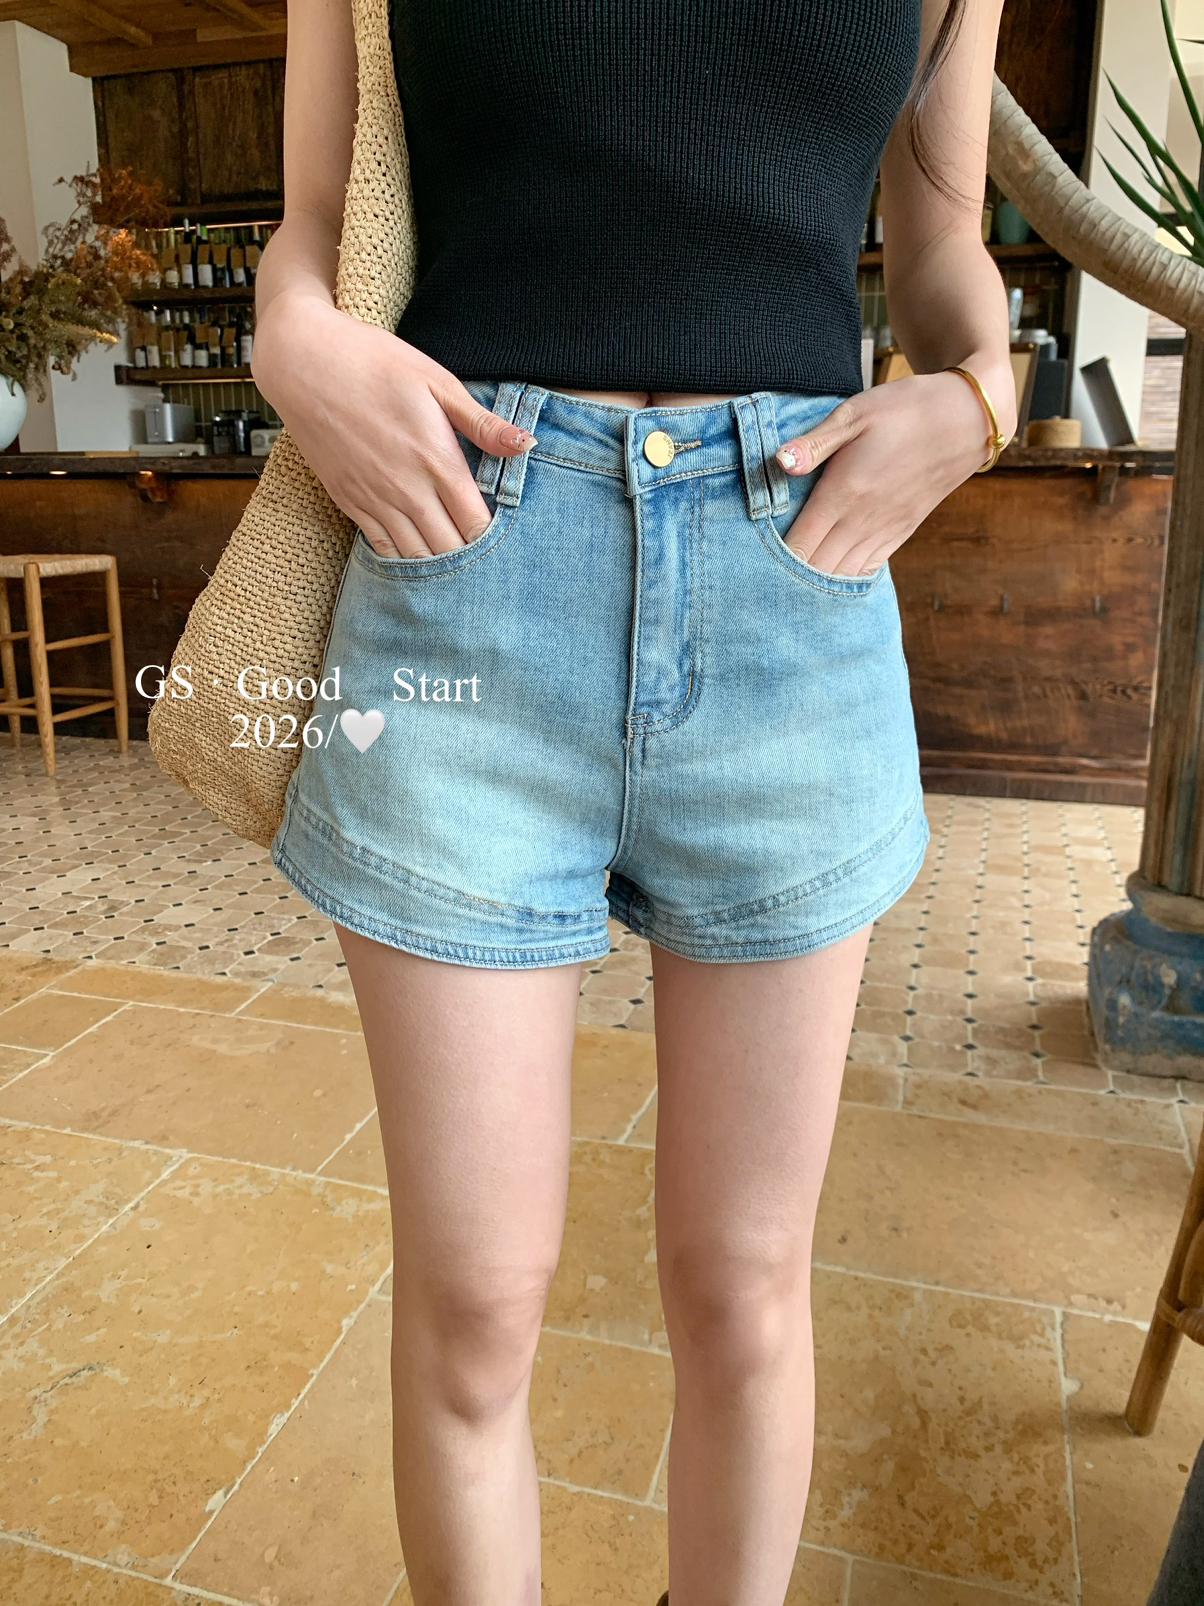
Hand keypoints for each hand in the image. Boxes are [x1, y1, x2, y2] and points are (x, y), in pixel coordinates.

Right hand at [251, 297, 535, 557]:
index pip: (476, 524)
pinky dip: (404, 560)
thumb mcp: (436, 381)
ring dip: (439, 566)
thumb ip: (482, 423)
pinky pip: (382, 549)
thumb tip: (527, 446)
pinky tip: (419, 559)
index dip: (494, 539)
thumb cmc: (374, 362)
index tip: (507, 540)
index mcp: (437, 460)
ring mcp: (375, 500)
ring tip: (458, 570)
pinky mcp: (350, 503)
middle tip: (488, 562)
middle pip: (450, 550)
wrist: (304, 362)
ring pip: (416, 558)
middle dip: (471, 560)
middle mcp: (408, 490)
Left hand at [772, 370, 1014, 576]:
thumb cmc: (905, 409)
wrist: (966, 418)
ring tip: (788, 593)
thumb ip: (814, 443)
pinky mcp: (901, 532)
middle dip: (788, 582)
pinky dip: (845, 580)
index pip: (800, 545)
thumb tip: (778, 461)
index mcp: (844, 493)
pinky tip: (828, 583)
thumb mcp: (855, 413)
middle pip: (817, 570)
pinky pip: (868, 569)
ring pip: (842, 576)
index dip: (772, 563)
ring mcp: (884, 530)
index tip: (750, 569)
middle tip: (762, 587)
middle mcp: (863, 520)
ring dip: (815, 586)